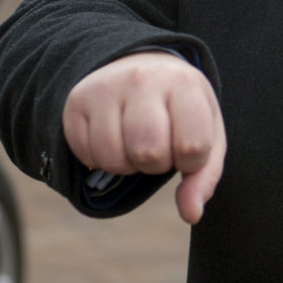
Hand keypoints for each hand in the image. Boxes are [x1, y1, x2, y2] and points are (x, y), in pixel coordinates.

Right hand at [62, 51, 225, 224]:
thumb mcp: (205, 133)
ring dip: (127, 165)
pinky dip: (101, 160)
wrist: (139, 68)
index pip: (192, 147)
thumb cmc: (179, 110)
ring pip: (114, 158)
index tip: (187, 146)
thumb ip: (204, 176)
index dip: (190, 161)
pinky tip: (113, 138)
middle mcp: (143, 79)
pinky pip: (87, 155)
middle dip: (156, 164)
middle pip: (149, 153)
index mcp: (184, 84)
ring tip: (135, 142)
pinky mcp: (77, 101)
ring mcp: (106, 87)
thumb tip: (192, 214)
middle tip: (158, 145)